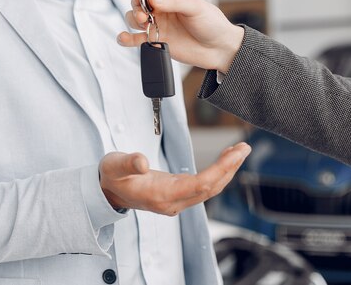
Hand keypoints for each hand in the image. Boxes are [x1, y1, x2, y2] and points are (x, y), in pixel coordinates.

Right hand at [99, 143, 250, 215]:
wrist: (106, 192)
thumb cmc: (111, 176)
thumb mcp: (114, 165)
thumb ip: (128, 162)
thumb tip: (142, 162)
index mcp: (161, 196)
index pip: (200, 184)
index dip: (220, 169)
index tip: (235, 153)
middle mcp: (172, 202)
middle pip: (210, 188)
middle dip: (230, 168)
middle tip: (245, 148)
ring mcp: (176, 201)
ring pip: (209, 189)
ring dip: (226, 170)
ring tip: (239, 151)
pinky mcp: (177, 195)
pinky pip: (203, 186)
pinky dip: (217, 173)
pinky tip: (224, 160)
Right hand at [117, 0, 244, 73]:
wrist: (219, 49)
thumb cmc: (212, 24)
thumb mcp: (196, 7)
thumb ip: (173, 2)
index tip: (146, 1)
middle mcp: (162, 8)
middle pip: (137, 2)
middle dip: (137, 7)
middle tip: (145, 17)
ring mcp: (158, 24)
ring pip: (134, 18)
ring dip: (133, 21)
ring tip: (144, 26)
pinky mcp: (156, 40)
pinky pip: (136, 38)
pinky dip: (127, 38)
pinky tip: (125, 38)